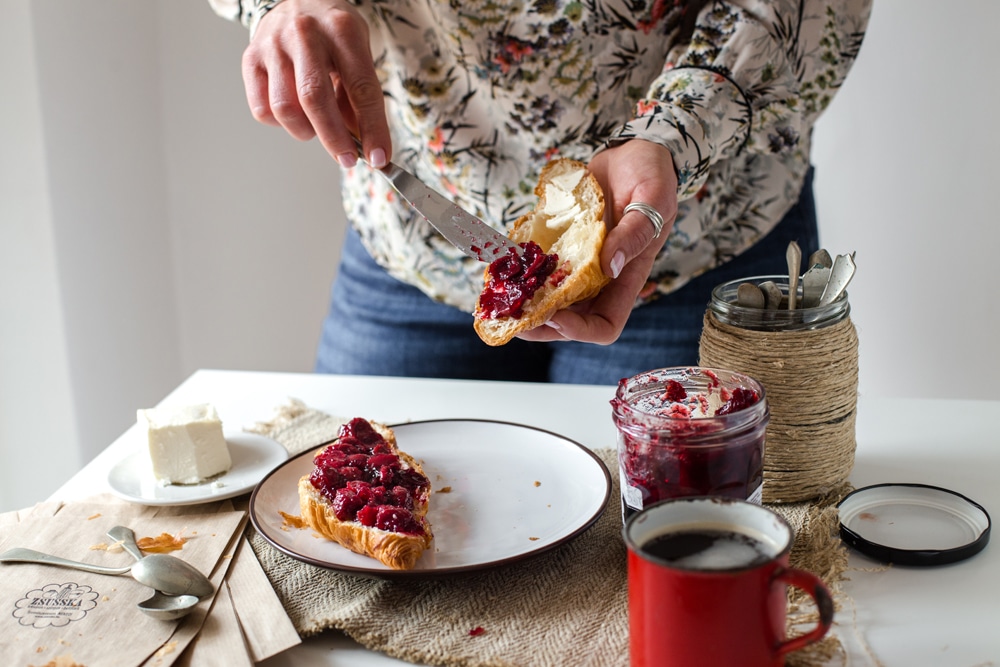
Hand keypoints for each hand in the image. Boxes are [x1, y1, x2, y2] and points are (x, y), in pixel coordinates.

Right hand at [241, 0, 390, 167]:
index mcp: (342, 31)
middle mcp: (305, 33)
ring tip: (316, 126)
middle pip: (315, 99)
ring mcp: (273, 44)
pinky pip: (262, 108)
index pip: (361, 88)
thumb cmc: (334, 33)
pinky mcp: (251, 58)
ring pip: (285, 108)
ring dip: (305, 131)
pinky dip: (280, 123)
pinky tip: (294, 112)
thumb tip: (366, 145)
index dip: (372, 128)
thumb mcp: (358, 53)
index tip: (378, 157)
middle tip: (348, 158)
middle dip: (335, 138)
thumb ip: (359, 96)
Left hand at [517, 140, 677, 344]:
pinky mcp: (562, 245)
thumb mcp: (652, 199)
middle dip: (540, 325)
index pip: (605, 324)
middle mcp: (601, 278)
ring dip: (524, 304)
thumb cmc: (652, 175)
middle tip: (511, 317)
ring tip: (499, 300)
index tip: (554, 315)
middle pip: (569, 320)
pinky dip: (518, 271)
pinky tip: (498, 268)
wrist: (633, 153)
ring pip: (549, 298)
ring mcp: (578, 263)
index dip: (579, 329)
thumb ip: (634, 233)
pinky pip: (538, 267)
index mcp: (627, 276)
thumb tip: (609, 265)